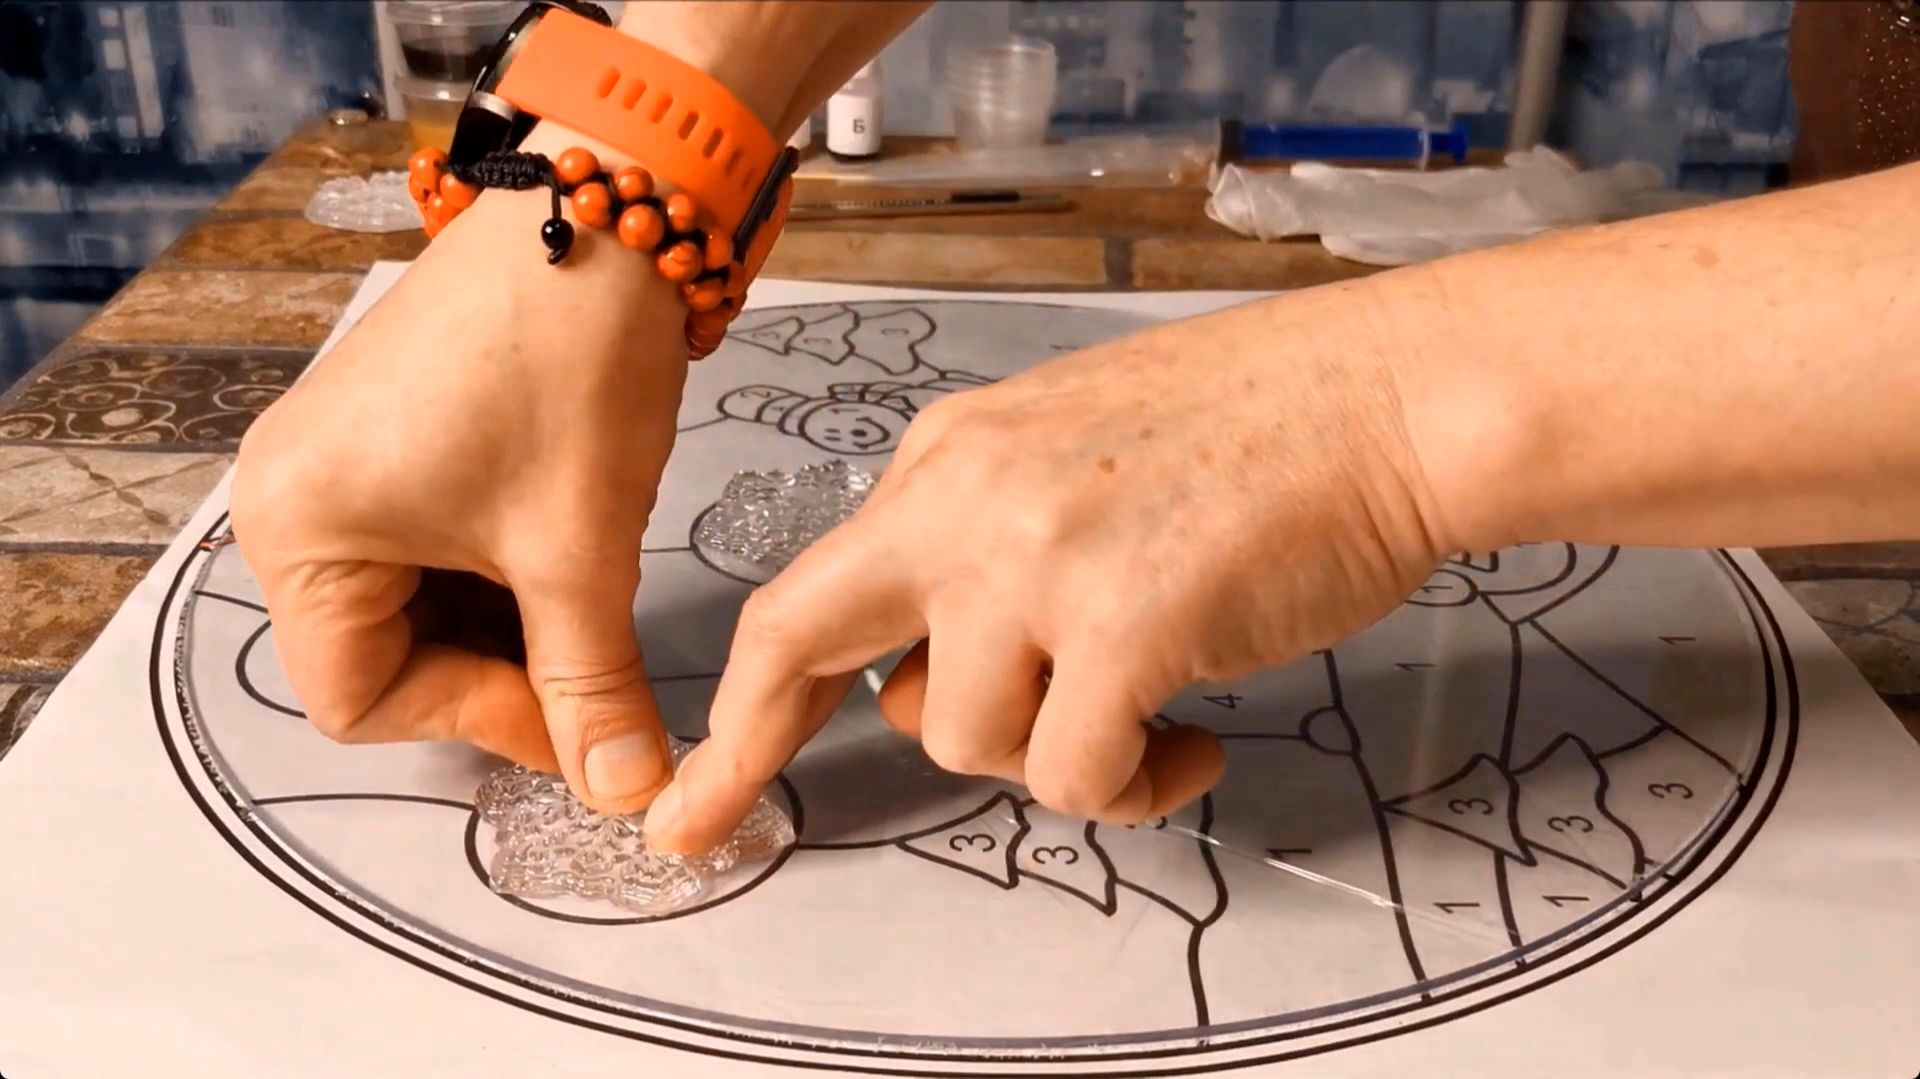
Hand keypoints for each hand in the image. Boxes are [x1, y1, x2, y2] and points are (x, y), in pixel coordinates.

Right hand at [230, 173, 686, 814]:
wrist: (607, 209)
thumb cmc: (567, 364)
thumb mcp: (579, 549)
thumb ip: (591, 687)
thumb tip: (625, 793)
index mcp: (297, 530)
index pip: (363, 701)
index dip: (478, 724)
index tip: (580, 728)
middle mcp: (289, 499)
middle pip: (382, 657)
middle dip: (495, 677)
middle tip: (593, 683)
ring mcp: (335, 464)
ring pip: (413, 608)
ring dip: (504, 628)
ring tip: (589, 610)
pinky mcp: (387, 439)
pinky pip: (425, 550)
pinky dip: (496, 576)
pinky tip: (564, 564)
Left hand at [644, 288, 1451, 852]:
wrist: (1386, 401)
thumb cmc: (1259, 432)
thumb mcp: (1073, 463)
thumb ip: (982, 556)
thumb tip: (926, 684)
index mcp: (951, 459)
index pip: (811, 589)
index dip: (750, 699)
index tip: (702, 779)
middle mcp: (965, 500)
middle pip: (801, 641)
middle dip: (752, 744)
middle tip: (731, 817)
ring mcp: (1034, 561)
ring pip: (961, 737)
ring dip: (1045, 755)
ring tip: (1141, 722)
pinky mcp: (1120, 626)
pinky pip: (1078, 778)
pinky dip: (1135, 787)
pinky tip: (1192, 742)